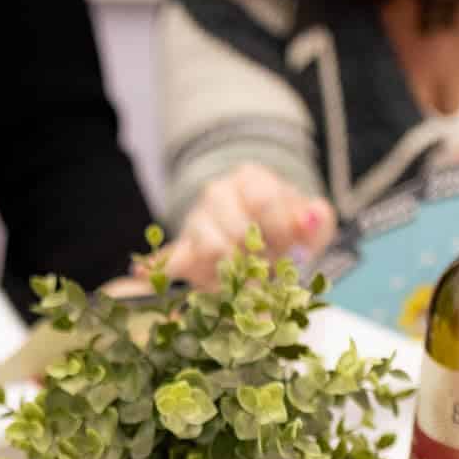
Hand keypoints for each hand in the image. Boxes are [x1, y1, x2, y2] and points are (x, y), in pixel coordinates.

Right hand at [159, 164, 333, 286]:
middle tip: (272, 271)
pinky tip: (140, 273)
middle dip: (260, 258)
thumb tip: (313, 216)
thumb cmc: (285, 232)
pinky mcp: (183, 251)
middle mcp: (218, 193)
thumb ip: (318, 219)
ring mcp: (197, 221)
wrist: (258, 243)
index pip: (263, 200)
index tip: (294, 250)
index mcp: (251, 178)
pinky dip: (156, 267)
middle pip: (239, 230)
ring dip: (236, 273)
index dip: (281, 230)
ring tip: (250, 280)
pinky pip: (168, 258)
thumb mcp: (310, 224)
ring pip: (212, 248)